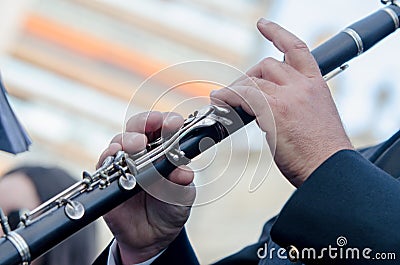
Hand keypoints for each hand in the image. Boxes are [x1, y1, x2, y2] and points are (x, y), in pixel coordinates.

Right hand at [97, 111, 194, 264]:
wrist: (152, 238)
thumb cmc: (169, 209)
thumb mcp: (183, 196)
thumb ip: (182, 183)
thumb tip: (184, 172)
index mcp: (164, 152)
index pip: (163, 128)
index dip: (168, 121)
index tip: (175, 122)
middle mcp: (143, 153)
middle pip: (138, 127)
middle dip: (145, 122)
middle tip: (155, 126)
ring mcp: (124, 164)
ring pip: (120, 141)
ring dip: (128, 139)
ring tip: (137, 145)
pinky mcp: (108, 178)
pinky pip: (104, 162)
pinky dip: (109, 156)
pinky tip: (117, 156)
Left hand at [211, 19, 353, 186]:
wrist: (331, 171)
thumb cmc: (322, 153)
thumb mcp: (314, 120)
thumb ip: (294, 105)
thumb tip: (265, 108)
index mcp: (317, 86)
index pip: (297, 49)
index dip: (278, 34)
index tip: (263, 25)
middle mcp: (304, 86)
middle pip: (267, 64)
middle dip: (248, 76)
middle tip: (237, 93)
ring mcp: (289, 96)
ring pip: (253, 79)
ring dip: (236, 89)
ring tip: (224, 101)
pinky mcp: (275, 111)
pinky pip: (243, 94)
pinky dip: (228, 97)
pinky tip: (220, 101)